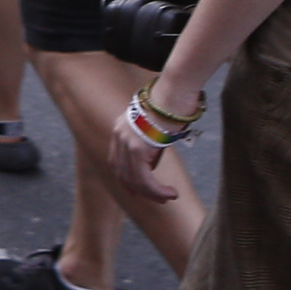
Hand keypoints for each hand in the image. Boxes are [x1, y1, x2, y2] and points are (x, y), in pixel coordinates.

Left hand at [104, 82, 199, 203]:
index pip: (116, 161)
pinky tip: (170, 193)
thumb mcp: (155, 126)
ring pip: (134, 179)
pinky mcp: (137, 148)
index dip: (126, 179)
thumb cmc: (171, 105)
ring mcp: (126, 142)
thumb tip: (152, 164)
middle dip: (140, 190)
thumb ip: (149, 144)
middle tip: (159, 198)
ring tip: (169, 197)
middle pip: (122, 173)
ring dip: (152, 193)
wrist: (174, 91)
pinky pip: (144, 178)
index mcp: (120, 128)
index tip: (137, 192)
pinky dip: (156, 190)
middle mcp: (118, 135)